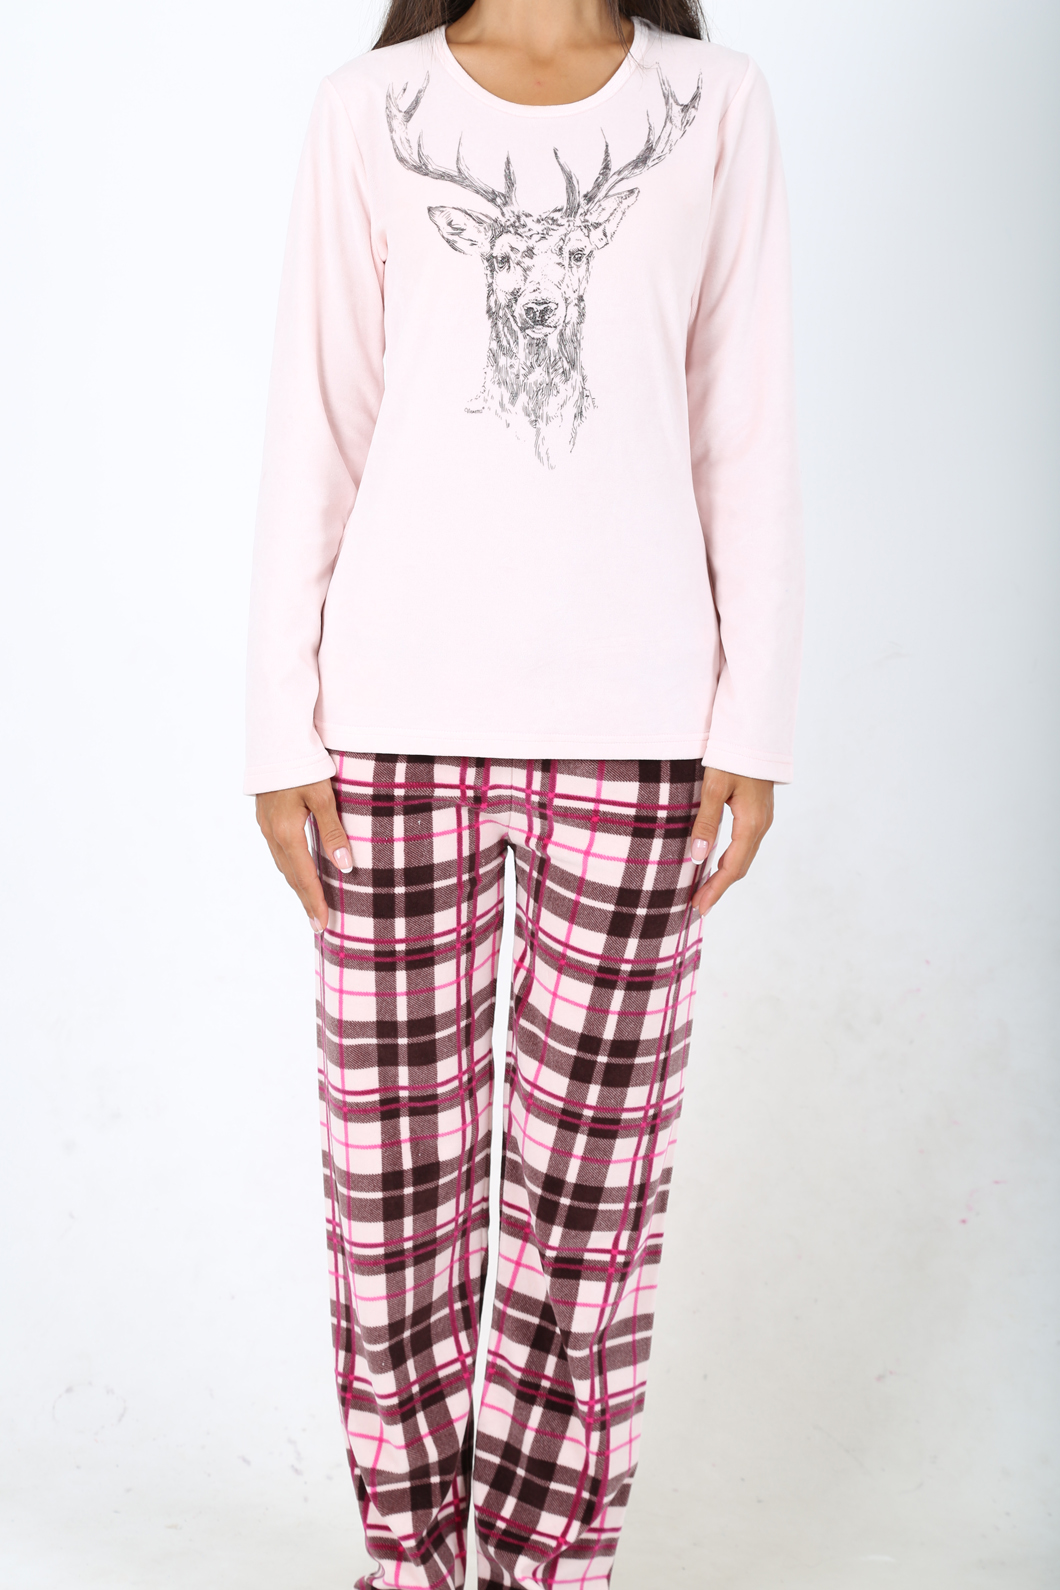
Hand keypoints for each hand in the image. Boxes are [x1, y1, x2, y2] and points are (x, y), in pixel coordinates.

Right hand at [255, 778, 353, 931]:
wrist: (275, 741)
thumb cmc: (303, 765)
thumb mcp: (322, 797)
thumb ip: (333, 833)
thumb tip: (346, 867)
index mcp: (287, 832)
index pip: (303, 876)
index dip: (314, 901)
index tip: (322, 924)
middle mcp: (273, 834)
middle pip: (291, 876)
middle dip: (305, 899)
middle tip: (318, 924)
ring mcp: (266, 827)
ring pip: (283, 865)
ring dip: (297, 885)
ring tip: (311, 903)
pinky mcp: (266, 819)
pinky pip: (279, 852)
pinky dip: (291, 867)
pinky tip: (299, 871)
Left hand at [689, 768, 773, 916]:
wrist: (756, 732)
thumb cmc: (733, 755)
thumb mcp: (715, 787)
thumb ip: (707, 822)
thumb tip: (699, 856)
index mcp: (751, 823)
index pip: (732, 867)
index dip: (716, 888)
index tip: (700, 906)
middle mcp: (761, 825)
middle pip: (740, 866)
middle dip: (719, 887)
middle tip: (698, 905)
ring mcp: (762, 819)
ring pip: (744, 856)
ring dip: (725, 875)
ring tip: (705, 889)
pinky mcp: (759, 812)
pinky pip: (746, 844)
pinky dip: (731, 860)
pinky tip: (717, 863)